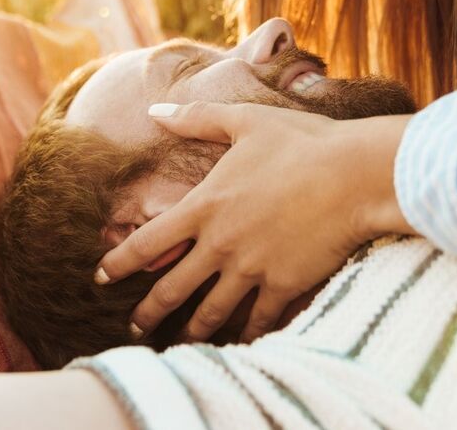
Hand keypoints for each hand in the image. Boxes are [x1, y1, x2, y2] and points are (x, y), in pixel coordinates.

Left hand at [95, 102, 413, 342]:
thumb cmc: (302, 142)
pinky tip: (241, 343)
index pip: (147, 242)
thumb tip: (156, 111)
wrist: (355, 175)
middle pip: (172, 289)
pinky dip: (247, 335)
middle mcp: (220, 243)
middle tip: (134, 327)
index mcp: (205, 205)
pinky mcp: (284, 285)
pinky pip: (259, 320)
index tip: (101, 279)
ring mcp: (251, 268)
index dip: (119, 263)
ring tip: (181, 344)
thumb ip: (197, 119)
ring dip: (191, 331)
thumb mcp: (245, 121)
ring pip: (211, 312)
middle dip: (149, 312)